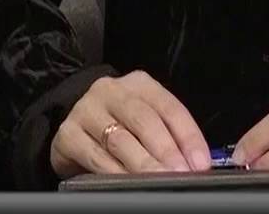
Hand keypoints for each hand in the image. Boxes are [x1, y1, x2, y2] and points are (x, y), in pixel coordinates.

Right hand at [49, 70, 211, 177]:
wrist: (75, 130)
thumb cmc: (120, 128)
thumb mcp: (147, 124)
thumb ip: (170, 137)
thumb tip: (196, 164)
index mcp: (139, 85)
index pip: (169, 107)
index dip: (188, 136)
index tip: (200, 163)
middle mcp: (111, 91)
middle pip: (143, 120)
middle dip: (166, 150)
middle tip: (180, 173)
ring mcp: (86, 110)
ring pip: (119, 139)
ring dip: (143, 164)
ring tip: (159, 181)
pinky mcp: (67, 133)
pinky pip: (95, 155)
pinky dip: (114, 172)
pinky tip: (127, 183)